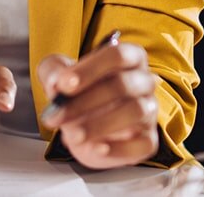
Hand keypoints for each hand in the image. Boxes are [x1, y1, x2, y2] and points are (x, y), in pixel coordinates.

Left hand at [37, 42, 159, 168]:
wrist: (81, 127)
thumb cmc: (75, 93)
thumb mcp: (57, 76)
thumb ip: (54, 72)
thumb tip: (58, 83)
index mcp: (128, 57)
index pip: (117, 55)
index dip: (90, 69)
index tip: (64, 85)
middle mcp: (144, 82)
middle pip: (122, 85)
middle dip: (85, 102)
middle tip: (57, 116)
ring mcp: (149, 111)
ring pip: (134, 112)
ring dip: (99, 125)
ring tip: (72, 134)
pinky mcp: (148, 140)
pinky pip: (141, 144)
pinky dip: (118, 148)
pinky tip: (96, 148)